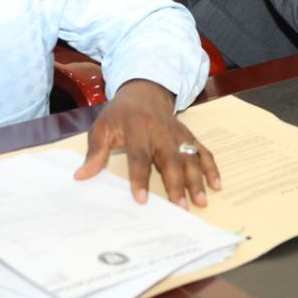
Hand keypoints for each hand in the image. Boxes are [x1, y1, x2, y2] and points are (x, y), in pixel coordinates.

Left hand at [75, 78, 220, 208]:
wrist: (145, 90)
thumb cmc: (120, 114)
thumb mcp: (102, 127)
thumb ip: (94, 152)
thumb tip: (81, 177)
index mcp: (138, 129)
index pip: (140, 156)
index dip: (140, 178)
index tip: (141, 200)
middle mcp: (161, 132)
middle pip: (171, 159)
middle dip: (177, 184)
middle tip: (181, 207)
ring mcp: (178, 134)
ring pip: (190, 157)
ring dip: (197, 179)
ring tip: (201, 201)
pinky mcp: (188, 135)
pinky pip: (202, 151)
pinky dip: (211, 167)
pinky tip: (216, 184)